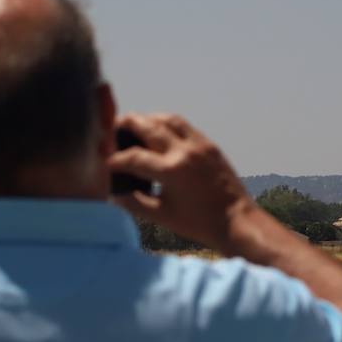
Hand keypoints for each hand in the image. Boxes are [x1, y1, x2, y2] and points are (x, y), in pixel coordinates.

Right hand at [108, 113, 257, 253]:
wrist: (237, 221)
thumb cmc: (199, 223)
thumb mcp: (161, 215)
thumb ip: (133, 202)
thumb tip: (113, 192)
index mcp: (171, 171)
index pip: (133, 156)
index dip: (114, 159)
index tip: (104, 163)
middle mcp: (184, 151)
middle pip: (147, 125)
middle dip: (125, 125)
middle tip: (111, 128)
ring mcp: (199, 144)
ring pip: (167, 119)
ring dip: (147, 119)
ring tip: (134, 127)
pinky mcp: (209, 145)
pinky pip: (183, 125)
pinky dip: (166, 125)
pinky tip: (158, 133)